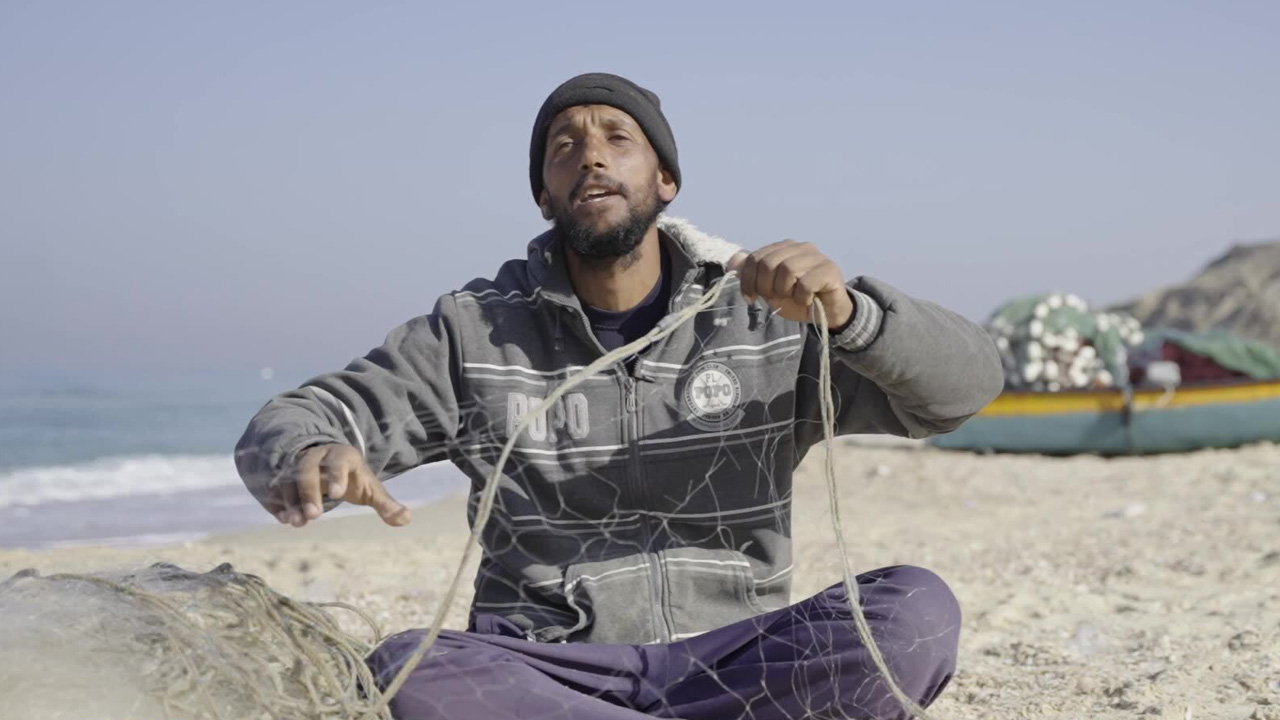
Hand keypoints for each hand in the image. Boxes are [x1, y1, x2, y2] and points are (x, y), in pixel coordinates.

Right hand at [267, 444, 410, 527]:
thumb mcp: (370, 487)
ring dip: (291, 500)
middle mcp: (316, 457)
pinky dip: (278, 502)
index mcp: (341, 456)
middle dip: (309, 492)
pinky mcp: (283, 477)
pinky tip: (284, 519)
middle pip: (308, 469)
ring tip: (296, 523)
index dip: (337, 476)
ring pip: (289, 479)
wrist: (325, 462)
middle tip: (314, 516)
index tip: (337, 494)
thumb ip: (386, 503)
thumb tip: (406, 519)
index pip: (338, 462)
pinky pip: (276, 486)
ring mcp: (296, 465)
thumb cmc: (352, 477)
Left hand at [728, 240, 853, 327]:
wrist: (827, 312)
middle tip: (774, 298)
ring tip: (792, 297)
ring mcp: (816, 256)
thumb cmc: (797, 298)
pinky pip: (806, 283)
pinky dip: (802, 297)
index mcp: (782, 248)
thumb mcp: (769, 289)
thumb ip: (751, 274)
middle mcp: (799, 247)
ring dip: (785, 291)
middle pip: (768, 263)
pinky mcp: (829, 269)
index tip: (750, 298)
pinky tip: (807, 299)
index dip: (747, 281)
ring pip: (788, 270)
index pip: (754, 258)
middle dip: (765, 287)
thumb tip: (732, 263)